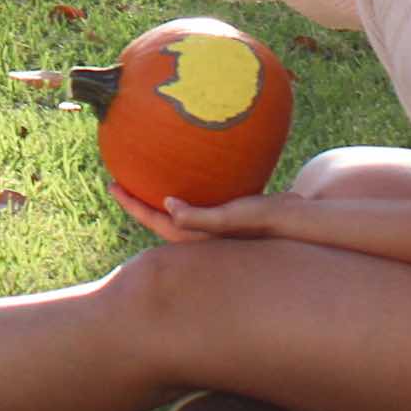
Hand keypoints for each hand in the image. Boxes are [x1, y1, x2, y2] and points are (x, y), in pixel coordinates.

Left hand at [111, 185, 297, 245]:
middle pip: (161, 217)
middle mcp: (201, 233)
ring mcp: (213, 225)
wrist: (298, 222)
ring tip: (145, 179)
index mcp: (197, 235)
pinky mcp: (226, 215)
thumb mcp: (231, 218)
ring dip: (159, 197)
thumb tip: (168, 206)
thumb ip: (200, 217)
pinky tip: (186, 175)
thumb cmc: (264, 220)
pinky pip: (195, 202)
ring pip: (177, 211)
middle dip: (140, 201)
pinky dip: (183, 192)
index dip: (133, 204)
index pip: (156, 220)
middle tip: (120, 181)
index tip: (113, 184)